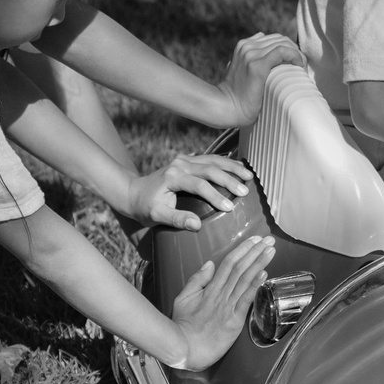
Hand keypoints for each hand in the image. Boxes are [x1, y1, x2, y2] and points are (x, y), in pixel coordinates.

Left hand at [130, 152, 253, 228]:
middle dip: (230, 180)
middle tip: (245, 191)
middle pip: (210, 169)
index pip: (199, 185)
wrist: (134, 192)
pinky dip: (225, 163)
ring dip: (232, 167)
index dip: (216, 196)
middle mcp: (180, 164)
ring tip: (249, 176)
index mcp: (173, 177)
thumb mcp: (156, 216)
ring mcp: (184, 160)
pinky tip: (239, 168)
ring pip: (213, 160)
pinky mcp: (188, 160)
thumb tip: (197, 225)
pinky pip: (210, 159)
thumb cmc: (145, 207)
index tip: (230, 208)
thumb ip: (176, 219)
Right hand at [169, 232, 275, 369]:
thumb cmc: (183, 325)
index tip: (253, 240)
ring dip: (259, 263)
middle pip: (239, 268)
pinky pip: (246, 299)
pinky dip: (255, 285)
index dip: (242, 250)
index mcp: (210, 288)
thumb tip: (210, 264)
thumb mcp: (183, 298)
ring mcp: (228, 307)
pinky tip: (264, 273)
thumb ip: (197, 280)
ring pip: (245, 280)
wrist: (185, 348)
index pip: (228, 264)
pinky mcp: (234, 321)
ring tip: (270, 250)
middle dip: (255, 252)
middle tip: (268, 240)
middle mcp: (221, 294)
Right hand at [222, 33, 304, 127]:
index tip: (295, 62)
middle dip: (294, 49)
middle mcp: (247, 46)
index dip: (287, 47)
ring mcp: (251, 54)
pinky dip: (295, 56)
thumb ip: (247, 62)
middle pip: (280, 39)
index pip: (273, 38)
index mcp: (244, 45)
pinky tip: (300, 66)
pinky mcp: (257, 65)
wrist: (226, 107)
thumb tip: (261, 60)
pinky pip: (282, 51)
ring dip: (297, 54)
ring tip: (302, 68)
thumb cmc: (236, 96)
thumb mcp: (239, 72)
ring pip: (283, 43)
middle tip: (301, 66)